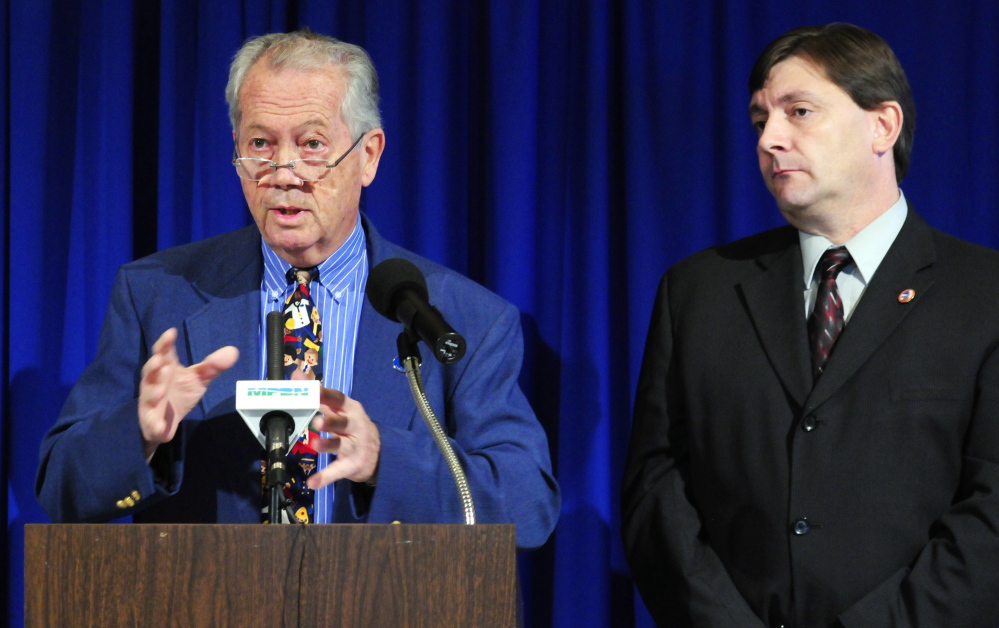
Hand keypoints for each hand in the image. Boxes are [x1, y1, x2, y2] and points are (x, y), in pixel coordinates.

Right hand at [138, 328, 238, 460]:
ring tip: (161, 389)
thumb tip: (233, 350)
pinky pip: (152, 423)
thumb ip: (212, 366)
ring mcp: (151, 402)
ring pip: (149, 396)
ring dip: (153, 392)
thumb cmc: (179, 393)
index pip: (163, 352)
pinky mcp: (152, 421)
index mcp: (165, 368)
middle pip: (151, 372)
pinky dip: (155, 424)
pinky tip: (161, 426)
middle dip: (154, 367)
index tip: (171, 333)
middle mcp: (154, 383)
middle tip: (161, 361)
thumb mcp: (198, 379)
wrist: (166, 421)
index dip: (165, 343)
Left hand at [306, 387, 380, 488]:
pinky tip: (312, 483)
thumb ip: (318, 393)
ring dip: (328, 445)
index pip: (338, 399)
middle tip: (316, 421)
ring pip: (342, 445)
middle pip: (343, 422)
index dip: (325, 394)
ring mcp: (355, 446)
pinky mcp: (353, 465)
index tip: (312, 389)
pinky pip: (338, 471)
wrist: (379, 452)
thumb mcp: (339, 408)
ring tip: (314, 444)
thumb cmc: (352, 426)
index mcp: (350, 409)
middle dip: (330, 421)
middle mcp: (355, 425)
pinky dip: (325, 477)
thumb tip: (298, 373)